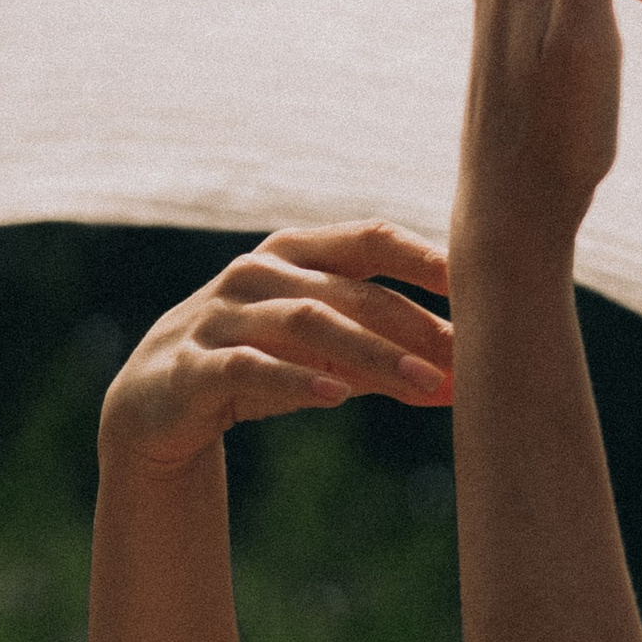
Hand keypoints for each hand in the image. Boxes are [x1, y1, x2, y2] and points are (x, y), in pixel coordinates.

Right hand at [98, 225, 454, 475]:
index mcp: (295, 254)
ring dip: (372, 354)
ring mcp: (222, 315)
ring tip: (423, 385)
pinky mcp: (194, 364)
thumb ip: (384, 361)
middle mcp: (258, 273)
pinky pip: (250, 366)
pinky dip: (295, 380)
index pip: (369, 239)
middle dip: (415, 326)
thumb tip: (466, 383)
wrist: (158, 403)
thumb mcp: (322, 357)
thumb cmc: (258, 366)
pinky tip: (335, 397)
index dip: (425, 257)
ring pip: (307, 323)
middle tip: (468, 360)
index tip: (482, 283)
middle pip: (351, 291)